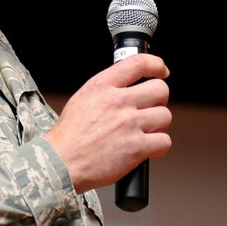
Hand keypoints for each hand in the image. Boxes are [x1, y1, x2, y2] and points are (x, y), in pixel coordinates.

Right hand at [44, 53, 171, 194]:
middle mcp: (118, 102)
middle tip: (150, 109)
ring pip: (165, 116)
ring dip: (159, 125)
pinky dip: (159, 147)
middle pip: (160, 90)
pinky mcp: (136, 147)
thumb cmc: (68, 136)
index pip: (138, 63)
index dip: (156, 65)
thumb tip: (127, 88)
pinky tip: (147, 149)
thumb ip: (106, 90)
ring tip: (145, 132)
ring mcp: (129, 124)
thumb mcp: (81, 99)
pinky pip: (164, 141)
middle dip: (159, 101)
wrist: (61, 163)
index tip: (161, 71)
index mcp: (102, 86)